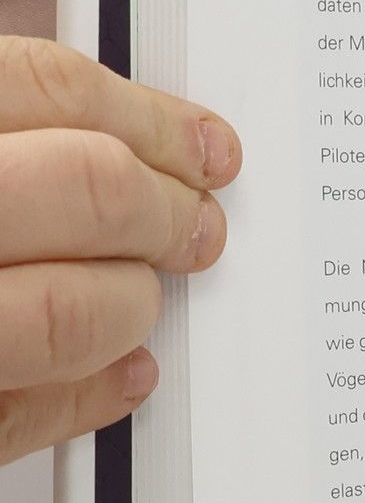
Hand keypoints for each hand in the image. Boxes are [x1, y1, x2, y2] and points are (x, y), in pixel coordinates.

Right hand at [0, 37, 240, 465]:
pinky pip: (24, 414)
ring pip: (67, 311)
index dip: (147, 119)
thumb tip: (123, 142)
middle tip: (199, 229)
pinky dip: (89, 394)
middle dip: (166, 211)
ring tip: (142, 297)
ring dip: (130, 303)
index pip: (46, 89)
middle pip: (83, 188)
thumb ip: (10, 140)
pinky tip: (123, 373)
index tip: (207, 147)